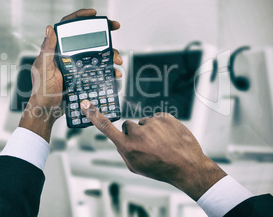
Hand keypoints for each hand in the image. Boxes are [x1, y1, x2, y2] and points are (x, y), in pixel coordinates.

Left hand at [19, 9, 122, 141]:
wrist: (48, 109)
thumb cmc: (41, 90)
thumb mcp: (44, 68)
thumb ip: (47, 50)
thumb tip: (49, 28)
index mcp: (56, 48)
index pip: (68, 26)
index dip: (80, 17)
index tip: (94, 13)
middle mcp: (67, 53)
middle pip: (86, 37)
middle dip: (102, 32)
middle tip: (115, 28)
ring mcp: (76, 64)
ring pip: (96, 53)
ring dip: (109, 53)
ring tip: (117, 59)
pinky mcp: (82, 75)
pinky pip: (98, 69)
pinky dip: (108, 69)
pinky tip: (114, 73)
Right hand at [80, 100, 226, 200]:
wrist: (187, 166)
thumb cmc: (161, 168)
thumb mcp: (135, 167)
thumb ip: (124, 151)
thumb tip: (121, 139)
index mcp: (128, 147)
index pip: (106, 128)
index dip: (94, 115)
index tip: (86, 104)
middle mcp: (138, 133)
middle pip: (128, 126)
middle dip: (135, 133)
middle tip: (148, 145)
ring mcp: (152, 123)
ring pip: (144, 123)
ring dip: (150, 131)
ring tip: (162, 144)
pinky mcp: (164, 117)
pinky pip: (157, 119)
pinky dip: (162, 127)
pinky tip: (169, 138)